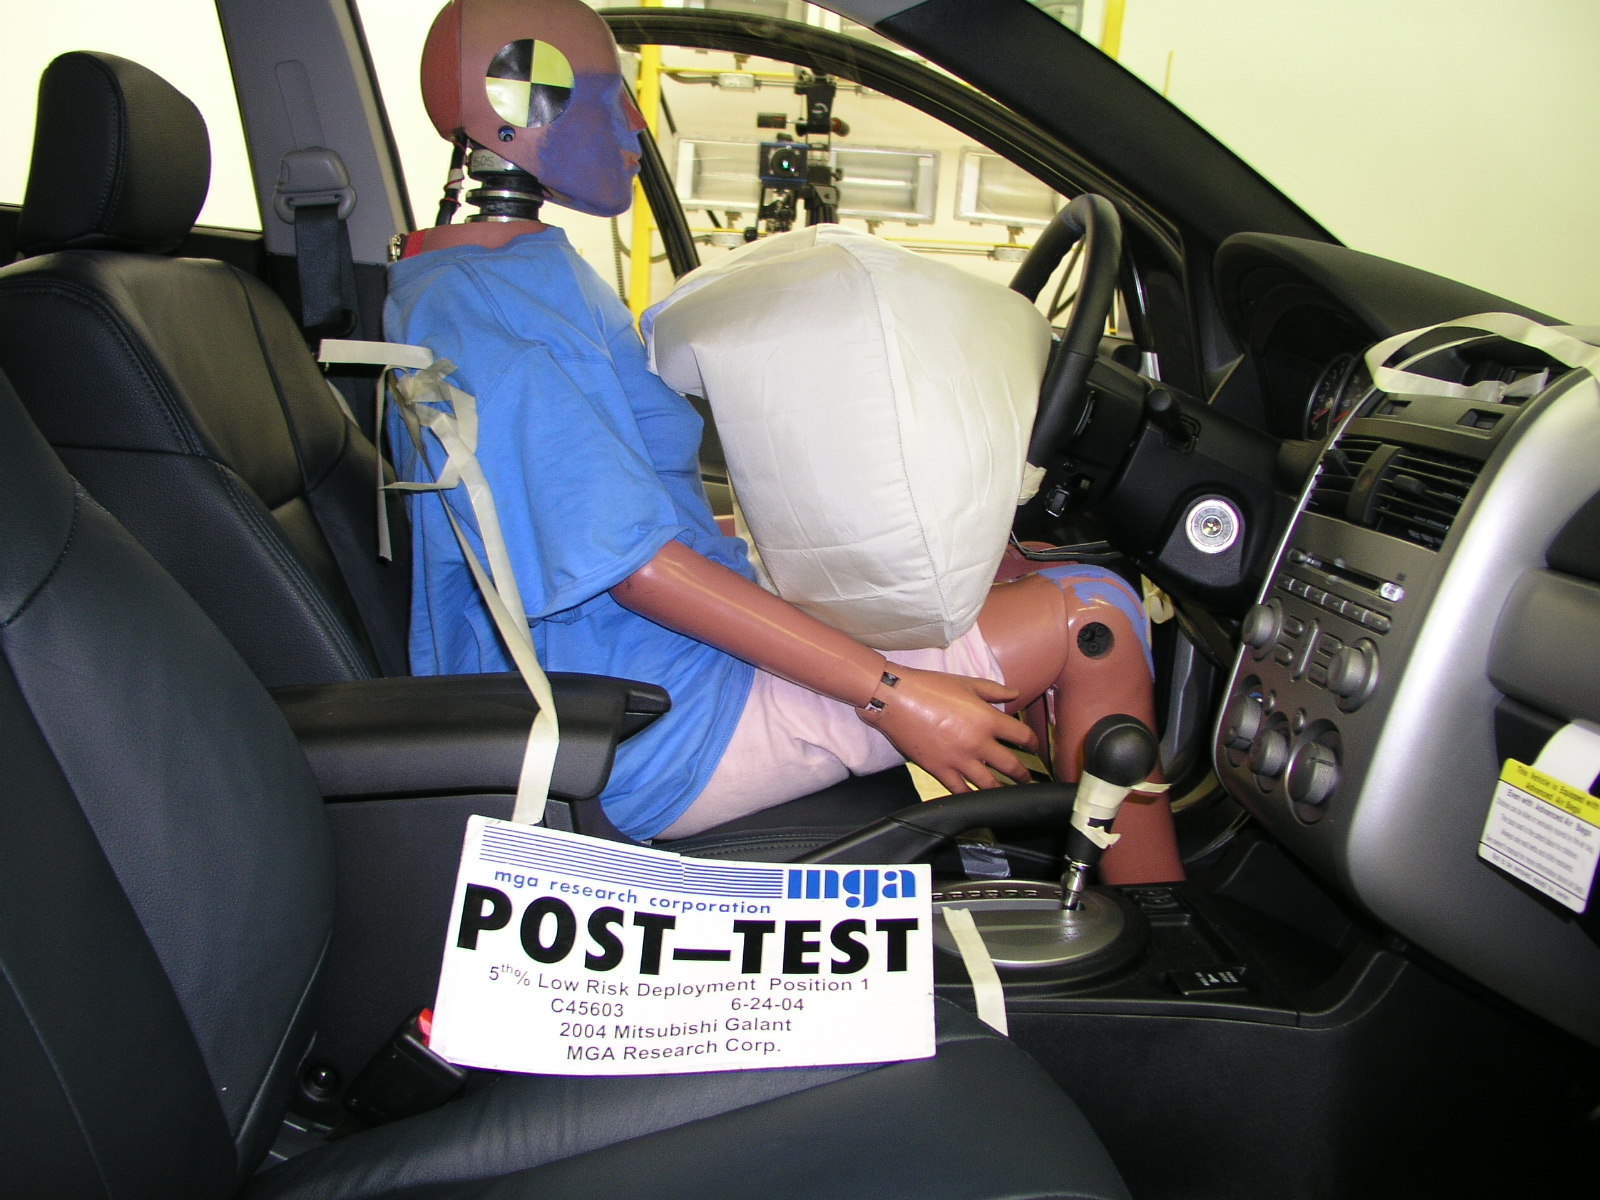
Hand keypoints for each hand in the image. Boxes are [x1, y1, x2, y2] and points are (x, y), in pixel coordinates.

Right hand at [858, 665, 1037, 793]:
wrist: (895, 699)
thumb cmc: (930, 687)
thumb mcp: (966, 683)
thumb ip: (994, 691)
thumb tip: (1015, 694)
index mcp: (988, 719)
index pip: (1022, 736)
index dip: (1033, 743)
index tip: (1034, 747)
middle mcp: (978, 743)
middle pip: (1011, 765)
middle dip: (1023, 775)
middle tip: (1027, 779)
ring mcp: (959, 760)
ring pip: (990, 784)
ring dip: (1003, 790)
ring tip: (1009, 794)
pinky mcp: (940, 770)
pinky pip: (961, 791)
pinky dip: (972, 797)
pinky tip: (979, 800)